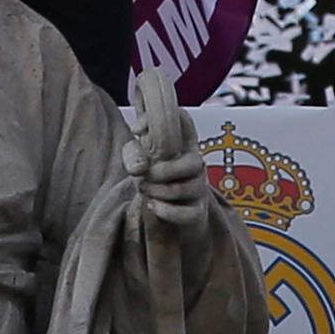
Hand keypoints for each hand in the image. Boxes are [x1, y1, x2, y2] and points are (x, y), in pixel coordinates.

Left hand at [123, 112, 210, 236]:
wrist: (163, 215)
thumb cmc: (152, 178)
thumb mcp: (138, 160)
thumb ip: (134, 154)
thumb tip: (141, 166)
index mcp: (183, 144)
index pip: (185, 121)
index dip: (167, 119)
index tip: (138, 130)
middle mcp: (196, 165)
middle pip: (195, 162)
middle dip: (164, 170)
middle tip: (144, 175)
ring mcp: (200, 189)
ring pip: (190, 188)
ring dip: (160, 190)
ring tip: (143, 188)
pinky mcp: (198, 213)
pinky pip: (190, 214)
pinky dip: (167, 211)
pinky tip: (152, 205)